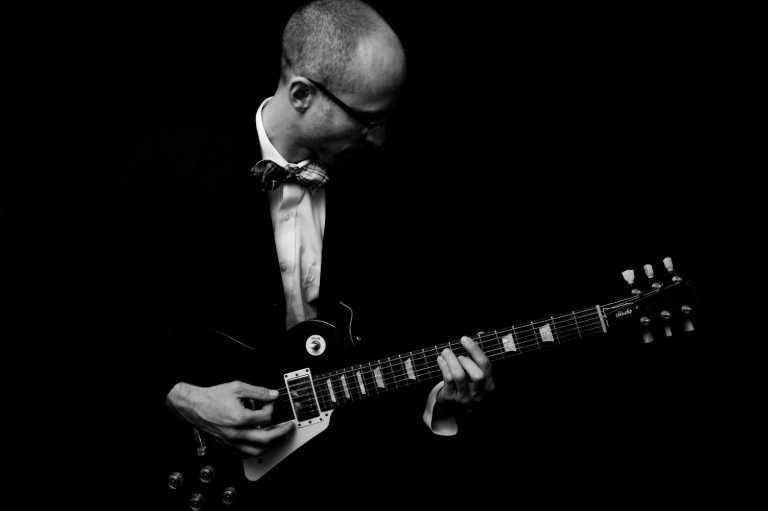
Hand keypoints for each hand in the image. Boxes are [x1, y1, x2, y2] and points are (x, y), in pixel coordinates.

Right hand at [166, 380, 294, 455]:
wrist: (193, 406)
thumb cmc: (212, 397)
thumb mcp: (236, 387)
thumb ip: (257, 391)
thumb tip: (272, 395)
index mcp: (239, 418)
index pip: (266, 417)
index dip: (272, 408)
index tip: (272, 403)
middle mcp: (236, 433)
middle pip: (266, 439)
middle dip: (281, 433)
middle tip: (288, 427)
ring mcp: (231, 442)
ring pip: (257, 451)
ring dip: (271, 445)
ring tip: (279, 437)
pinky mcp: (226, 446)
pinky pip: (245, 454)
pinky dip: (256, 451)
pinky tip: (261, 445)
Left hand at [436, 336, 494, 413]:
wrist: (456, 410)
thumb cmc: (468, 386)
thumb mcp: (477, 374)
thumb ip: (478, 355)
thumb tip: (480, 334)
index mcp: (489, 385)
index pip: (486, 365)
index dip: (475, 350)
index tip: (464, 339)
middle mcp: (479, 393)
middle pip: (477, 374)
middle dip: (466, 360)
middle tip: (457, 354)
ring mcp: (465, 398)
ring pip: (459, 376)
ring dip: (451, 361)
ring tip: (446, 352)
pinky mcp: (451, 398)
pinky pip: (447, 380)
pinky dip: (443, 366)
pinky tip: (440, 360)